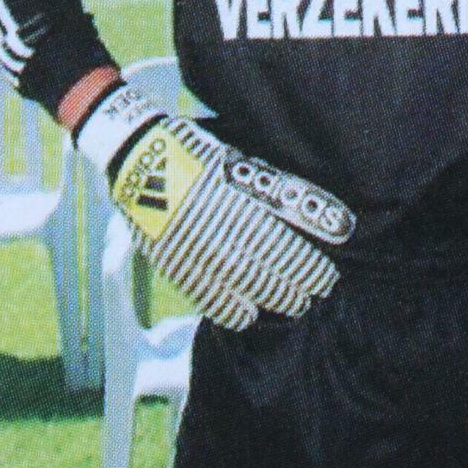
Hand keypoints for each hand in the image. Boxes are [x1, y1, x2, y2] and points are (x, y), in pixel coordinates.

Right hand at [76, 83, 354, 328]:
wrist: (140, 156)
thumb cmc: (199, 152)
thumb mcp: (239, 162)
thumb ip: (270, 190)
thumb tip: (309, 211)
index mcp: (237, 204)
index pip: (282, 248)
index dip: (307, 268)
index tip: (326, 276)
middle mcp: (217, 232)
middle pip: (264, 273)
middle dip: (293, 288)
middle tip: (313, 295)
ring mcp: (191, 251)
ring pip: (237, 288)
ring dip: (268, 300)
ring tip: (291, 306)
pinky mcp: (170, 261)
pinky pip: (203, 294)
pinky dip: (227, 309)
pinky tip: (246, 316)